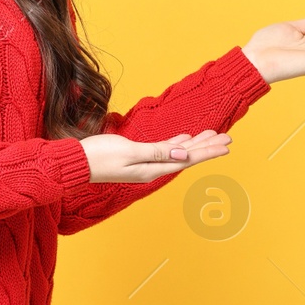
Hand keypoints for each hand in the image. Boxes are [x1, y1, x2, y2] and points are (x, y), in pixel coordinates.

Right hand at [79, 130, 230, 182]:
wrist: (77, 163)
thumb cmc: (99, 156)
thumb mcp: (129, 152)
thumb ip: (156, 153)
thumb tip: (182, 156)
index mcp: (153, 169)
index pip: (188, 159)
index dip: (208, 151)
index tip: (226, 145)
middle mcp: (153, 168)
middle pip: (187, 156)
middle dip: (207, 146)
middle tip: (228, 138)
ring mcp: (146, 164)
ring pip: (178, 152)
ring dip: (196, 144)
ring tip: (213, 135)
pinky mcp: (138, 157)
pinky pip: (165, 150)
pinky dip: (177, 143)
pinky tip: (185, 138)